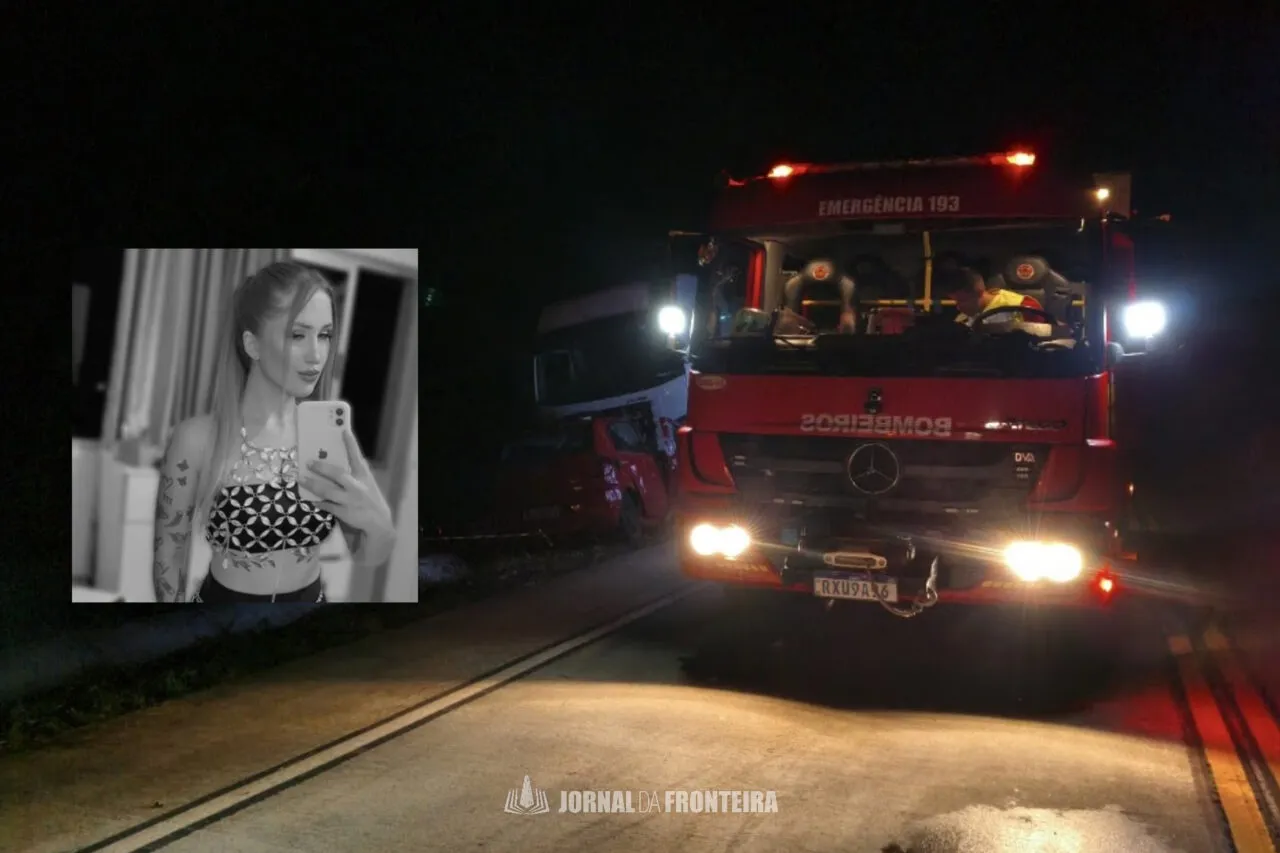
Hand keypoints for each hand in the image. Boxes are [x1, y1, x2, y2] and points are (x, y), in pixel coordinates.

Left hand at [300, 428, 394, 543]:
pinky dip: (318, 502)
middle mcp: (357, 486)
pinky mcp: (345, 512)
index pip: (357, 457)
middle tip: (309, 462)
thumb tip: (331, 464)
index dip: (351, 444)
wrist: (379, 522)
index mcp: (363, 476)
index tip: (344, 431)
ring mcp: (350, 500)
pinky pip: (327, 506)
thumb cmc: (369, 499)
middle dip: (322, 468)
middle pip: (338, 474)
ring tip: (302, 479)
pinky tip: (309, 499)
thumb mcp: (366, 484)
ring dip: (313, 485)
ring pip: (328, 491)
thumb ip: (353, 475)